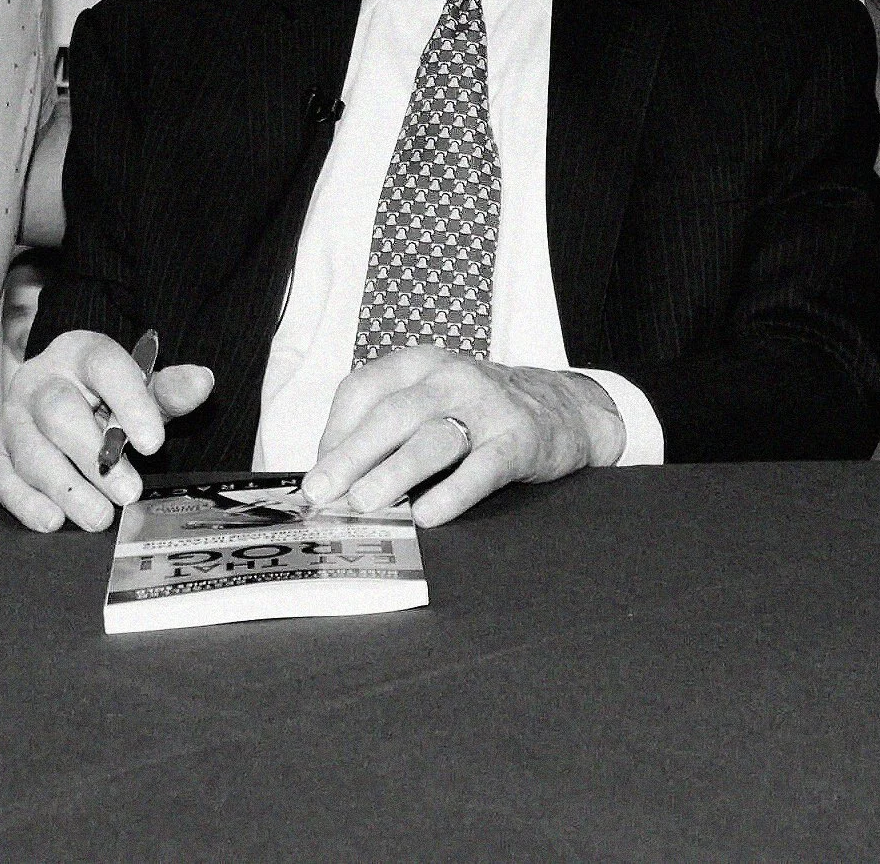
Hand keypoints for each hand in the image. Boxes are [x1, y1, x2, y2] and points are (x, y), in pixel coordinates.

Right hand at [0, 330, 213, 532]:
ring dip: (66, 488)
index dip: (131, 404)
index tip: (156, 444)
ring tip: (100, 517)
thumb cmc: (112, 395)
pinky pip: (3, 477)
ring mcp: (13, 416)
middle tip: (129, 492)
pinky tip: (53, 520)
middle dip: (94, 456)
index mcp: (81, 352)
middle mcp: (41, 379)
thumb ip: (171, 389)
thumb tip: (202, 381)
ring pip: (31, 450)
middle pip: (59, 412)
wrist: (70, 397)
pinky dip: (28, 502)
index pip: (105, 367)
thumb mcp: (145, 388)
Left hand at [302, 347, 626, 526]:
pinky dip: (454, 491)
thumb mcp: (431, 400)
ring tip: (365, 503)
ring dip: (395, 471)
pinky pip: (483, 467)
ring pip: (434, 438)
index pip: (363, 389)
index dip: (333, 432)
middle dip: (351, 454)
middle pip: (392, 414)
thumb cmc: (479, 411)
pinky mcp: (518, 439)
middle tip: (322, 491)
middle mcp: (451, 378)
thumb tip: (329, 481)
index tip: (315, 475)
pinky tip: (429, 514)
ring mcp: (487, 406)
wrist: (564, 408)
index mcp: (420, 365)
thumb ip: (385, 430)